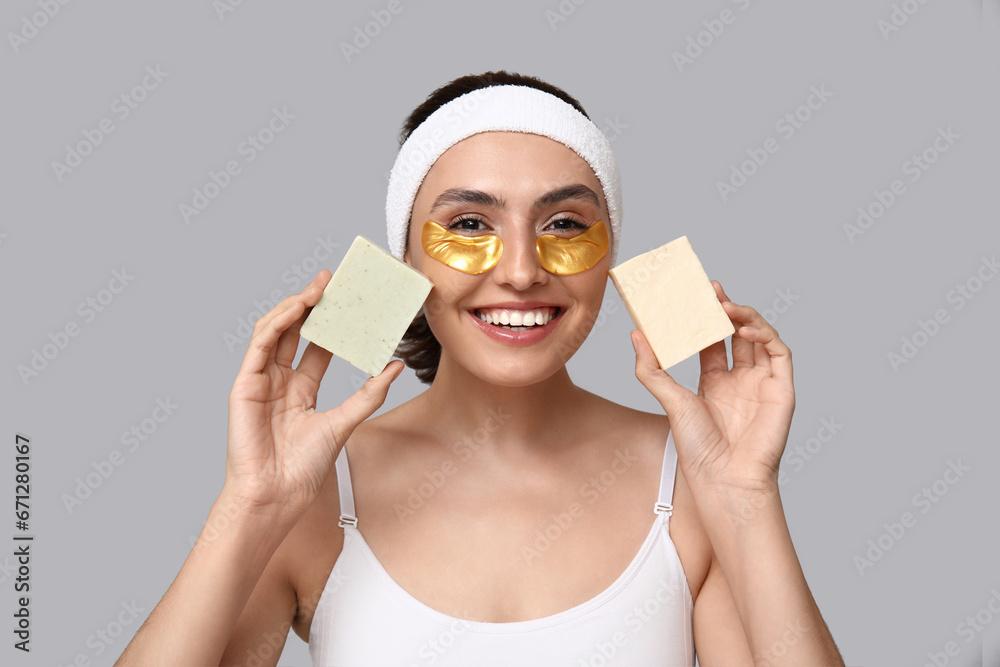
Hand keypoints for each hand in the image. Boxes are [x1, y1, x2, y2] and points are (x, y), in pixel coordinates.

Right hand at [224, 270, 403, 516]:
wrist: (277, 495)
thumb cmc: (303, 468)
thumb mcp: (344, 423)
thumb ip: (368, 394)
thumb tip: (395, 367)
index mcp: (300, 389)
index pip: (317, 345)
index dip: (332, 322)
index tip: (352, 300)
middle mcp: (279, 380)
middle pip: (296, 331)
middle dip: (314, 304)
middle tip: (335, 280)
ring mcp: (260, 381)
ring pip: (276, 331)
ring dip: (296, 306)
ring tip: (319, 288)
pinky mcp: (245, 384)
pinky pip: (260, 345)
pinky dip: (278, 323)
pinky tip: (297, 308)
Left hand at [630, 281, 794, 492]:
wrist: (724, 478)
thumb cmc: (699, 448)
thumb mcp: (670, 400)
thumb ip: (652, 368)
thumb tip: (636, 334)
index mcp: (715, 382)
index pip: (711, 339)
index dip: (703, 318)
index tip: (689, 295)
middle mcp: (740, 379)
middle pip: (735, 333)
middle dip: (724, 309)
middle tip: (708, 288)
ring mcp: (763, 383)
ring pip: (758, 337)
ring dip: (743, 315)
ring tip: (723, 302)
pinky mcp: (782, 389)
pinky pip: (779, 353)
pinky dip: (765, 334)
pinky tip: (743, 326)